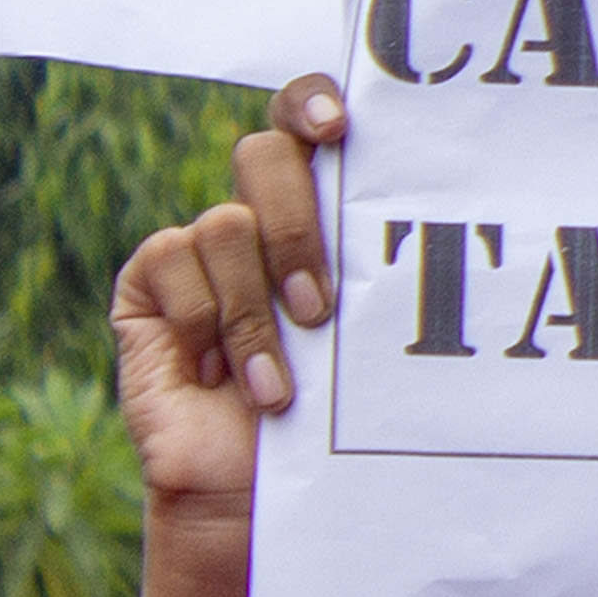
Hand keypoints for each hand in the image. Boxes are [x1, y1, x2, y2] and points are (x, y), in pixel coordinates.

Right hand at [107, 76, 345, 518]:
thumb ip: (383, 277)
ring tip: (282, 379)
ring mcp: (200, 249)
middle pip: (265, 155)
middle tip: (320, 309)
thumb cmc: (333, 420)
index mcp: (320, 217)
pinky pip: (175, 259)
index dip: (311, 103)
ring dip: (259, 310)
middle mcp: (257, 220)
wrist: (259, 493)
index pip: (307, 123)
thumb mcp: (370, 342)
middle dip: (300, 227)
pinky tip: (228, 381)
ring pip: (228, 223)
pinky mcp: (148, 282)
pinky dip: (210, 328)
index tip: (339, 128)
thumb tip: (449, 222)